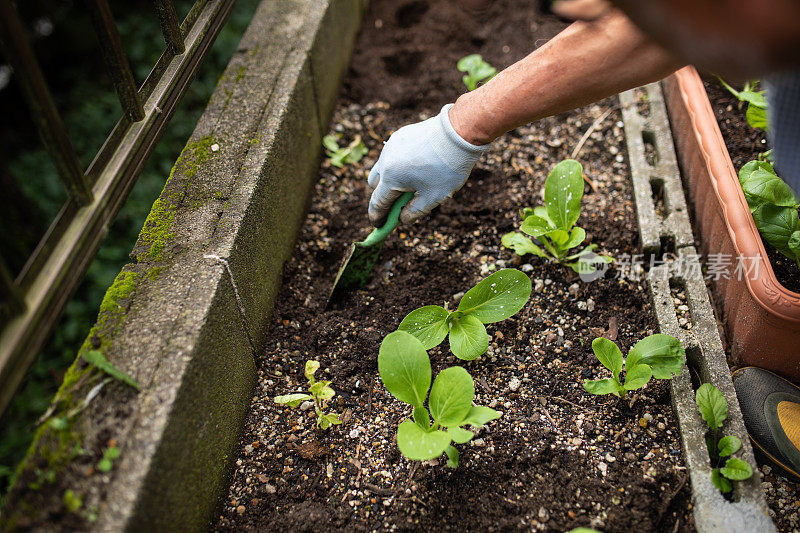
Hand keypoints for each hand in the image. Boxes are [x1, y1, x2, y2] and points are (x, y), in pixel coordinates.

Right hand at [367, 104, 490, 225]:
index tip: (378, 225)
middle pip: (375, 184)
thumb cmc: (447, 168)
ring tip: (411, 183)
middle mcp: (386, 160)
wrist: (458, 133)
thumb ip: (414, 212)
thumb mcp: (433, 197)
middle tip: (397, 205)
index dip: (377, 217)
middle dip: (382, 196)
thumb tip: (402, 219)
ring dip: (390, 179)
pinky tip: (418, 166)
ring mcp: (392, 146)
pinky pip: (393, 154)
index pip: (378, 202)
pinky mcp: (401, 135)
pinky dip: (399, 164)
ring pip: (383, 167)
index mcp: (391, 178)